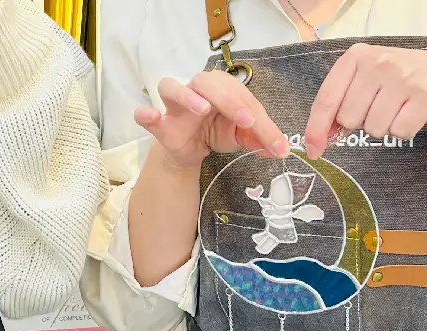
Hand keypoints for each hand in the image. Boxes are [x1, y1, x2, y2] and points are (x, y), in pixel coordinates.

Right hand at [135, 70, 290, 172]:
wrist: (189, 151)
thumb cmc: (215, 134)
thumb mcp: (241, 137)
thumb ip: (259, 140)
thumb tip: (280, 149)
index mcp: (222, 87)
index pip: (243, 97)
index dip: (260, 118)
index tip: (273, 140)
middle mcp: (198, 89)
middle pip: (211, 83)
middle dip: (231, 100)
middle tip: (246, 121)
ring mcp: (175, 104)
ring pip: (173, 87)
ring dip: (188, 96)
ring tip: (203, 109)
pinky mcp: (160, 123)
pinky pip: (147, 116)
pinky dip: (146, 114)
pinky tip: (149, 116)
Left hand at [304, 44, 426, 159]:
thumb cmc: (401, 84)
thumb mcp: (367, 83)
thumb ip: (340, 104)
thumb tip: (317, 138)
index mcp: (358, 56)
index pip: (327, 99)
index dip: (316, 130)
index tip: (313, 150)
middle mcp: (380, 61)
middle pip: (349, 118)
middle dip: (360, 123)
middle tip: (379, 108)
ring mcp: (403, 77)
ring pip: (373, 128)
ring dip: (383, 128)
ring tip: (397, 110)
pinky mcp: (425, 95)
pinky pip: (398, 132)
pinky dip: (402, 131)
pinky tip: (411, 114)